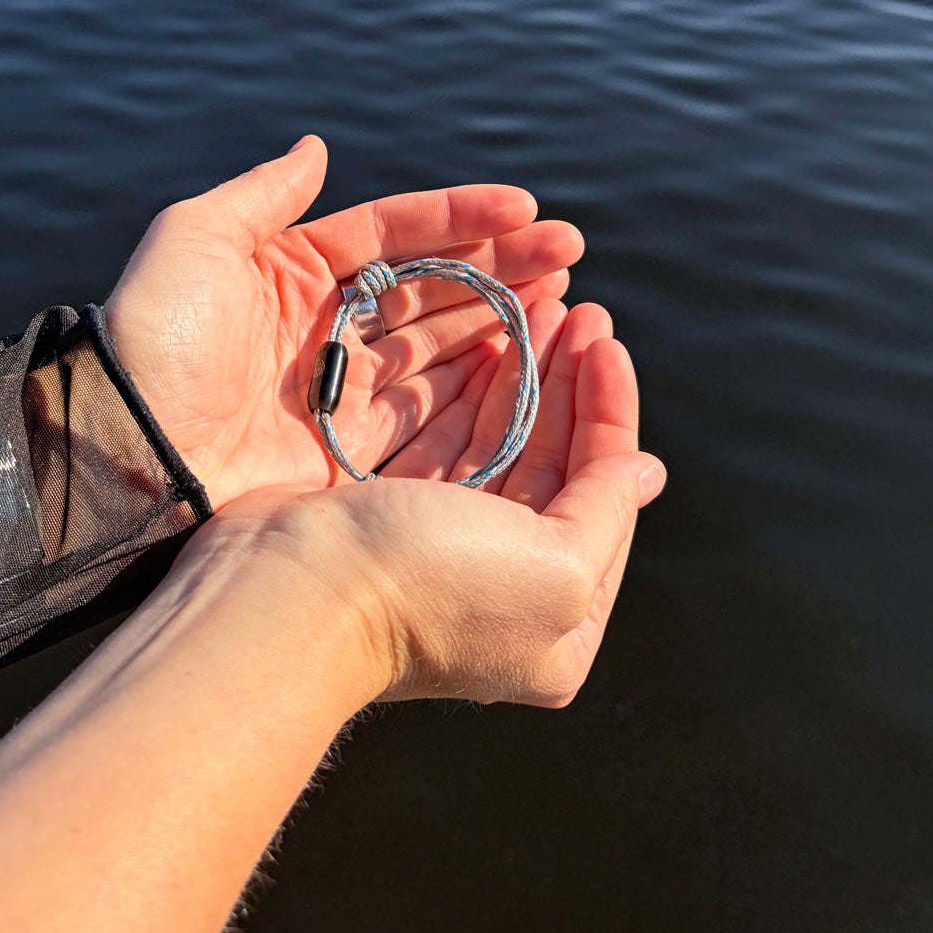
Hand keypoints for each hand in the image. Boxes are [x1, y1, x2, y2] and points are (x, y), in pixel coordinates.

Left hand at [104, 136, 581, 507]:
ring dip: (501, 320)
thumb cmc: (157, 336)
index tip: (523, 207)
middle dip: (501, 267)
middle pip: (431, 288)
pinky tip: (523, 361)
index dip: (459, 218)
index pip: (395, 234)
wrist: (125, 449)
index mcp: (294, 271)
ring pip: (440, 347)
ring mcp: (342, 390)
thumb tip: (315, 146)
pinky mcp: (349, 449)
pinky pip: (427, 413)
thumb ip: (263, 194)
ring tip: (564, 297)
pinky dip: (475, 389)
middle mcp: (326, 328)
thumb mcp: (196, 239)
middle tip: (569, 251)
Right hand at [180, 300, 664, 706]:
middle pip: (553, 463)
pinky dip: (468, 395)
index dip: (609, 411)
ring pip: (500, 445)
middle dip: (567, 383)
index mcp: (559, 622)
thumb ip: (607, 512)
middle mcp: (505, 588)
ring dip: (523, 377)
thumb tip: (647, 473)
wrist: (286, 593)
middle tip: (578, 311)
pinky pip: (447, 443)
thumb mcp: (556, 565)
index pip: (604, 493)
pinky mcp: (391, 516)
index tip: (606, 341)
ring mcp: (443, 550)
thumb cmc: (429, 585)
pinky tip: (487, 343)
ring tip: (541, 309)